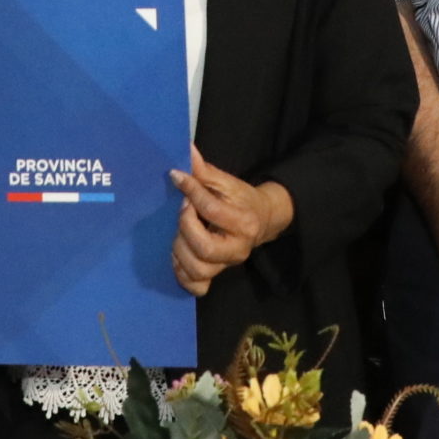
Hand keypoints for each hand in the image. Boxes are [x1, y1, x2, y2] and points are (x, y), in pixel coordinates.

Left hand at [168, 148, 293, 295]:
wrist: (261, 219)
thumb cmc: (241, 200)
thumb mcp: (227, 183)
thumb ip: (205, 172)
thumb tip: (186, 151)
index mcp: (244, 222)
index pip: (212, 209)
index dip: (190, 191)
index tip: (176, 177)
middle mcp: (238, 249)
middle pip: (204, 248)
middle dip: (186, 227)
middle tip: (183, 211)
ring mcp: (227, 265)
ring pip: (198, 271)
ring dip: (180, 251)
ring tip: (179, 233)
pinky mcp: (217, 275)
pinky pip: (196, 287)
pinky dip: (182, 275)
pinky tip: (178, 257)